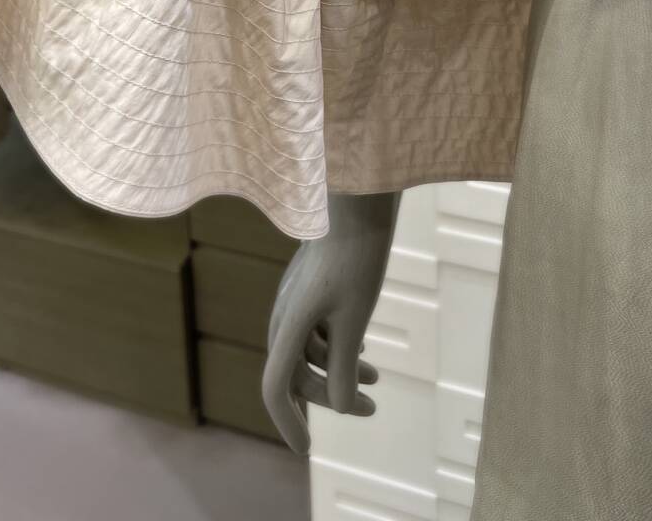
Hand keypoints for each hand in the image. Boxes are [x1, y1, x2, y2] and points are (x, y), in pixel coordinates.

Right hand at [263, 191, 399, 454]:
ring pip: (308, 352)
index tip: (306, 450)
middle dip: (328, 396)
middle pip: (295, 371)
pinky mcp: (310, 286)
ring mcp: (296, 298)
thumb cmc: (357, 257)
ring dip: (337, 372)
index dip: (287, 422)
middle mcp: (284, 312)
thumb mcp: (356, 317)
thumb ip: (343, 366)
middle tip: (370, 408)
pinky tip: (363, 351)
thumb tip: (338, 406)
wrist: (359, 201)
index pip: (275, 387)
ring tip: (375, 381)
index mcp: (288, 323)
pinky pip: (316, 330)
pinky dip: (338, 348)